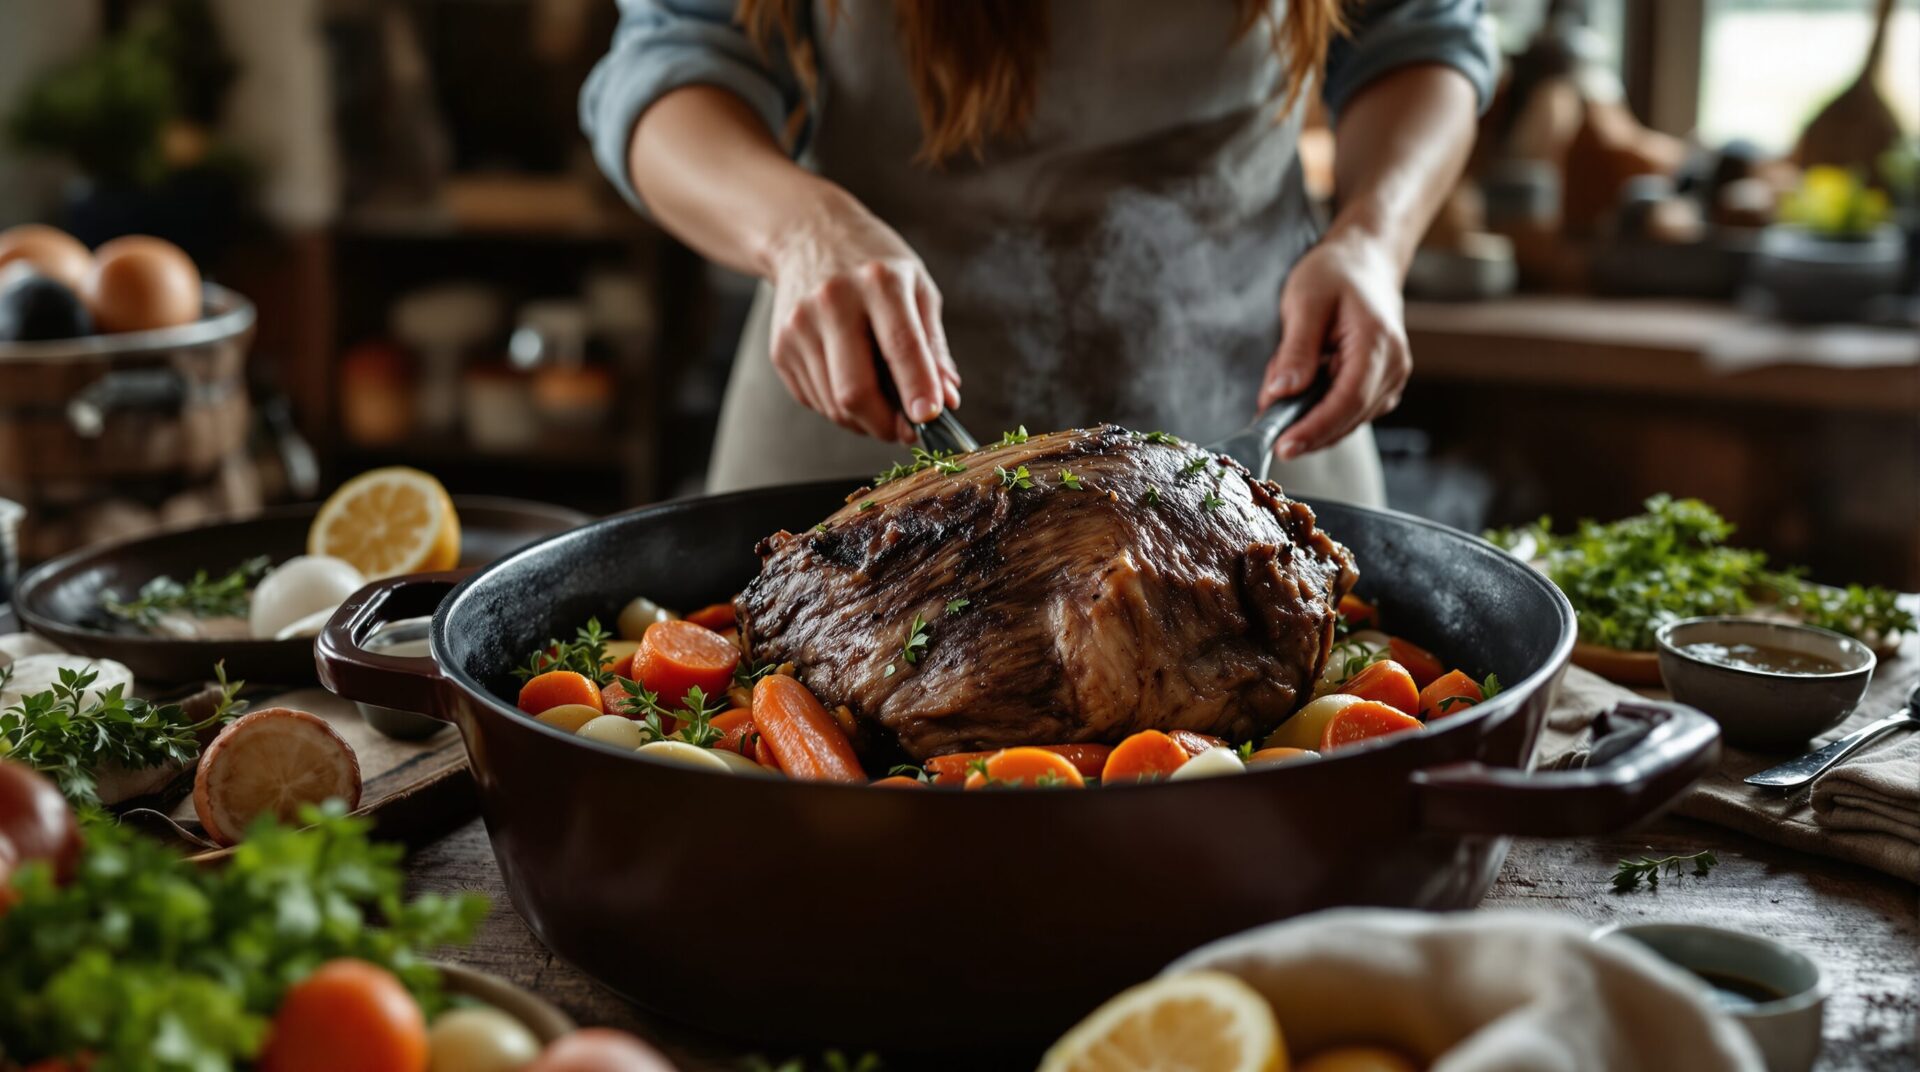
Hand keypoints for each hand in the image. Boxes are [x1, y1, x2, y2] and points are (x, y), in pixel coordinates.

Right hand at [765, 187, 961, 441]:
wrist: (807, 235)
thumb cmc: (873, 263)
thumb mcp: (917, 288)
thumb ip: (933, 347)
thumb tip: (946, 399)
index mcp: (878, 282)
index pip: (900, 346)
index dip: (917, 388)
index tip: (931, 417)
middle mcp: (833, 302)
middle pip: (854, 390)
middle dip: (885, 424)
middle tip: (906, 430)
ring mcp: (799, 326)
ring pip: (834, 404)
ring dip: (864, 420)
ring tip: (880, 401)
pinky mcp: (780, 347)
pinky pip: (815, 400)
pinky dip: (839, 407)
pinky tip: (850, 382)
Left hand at [1257, 230, 1410, 461]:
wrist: (1365, 262)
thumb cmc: (1336, 274)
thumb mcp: (1305, 303)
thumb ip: (1295, 351)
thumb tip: (1281, 393)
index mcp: (1378, 344)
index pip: (1347, 401)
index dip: (1314, 429)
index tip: (1283, 446)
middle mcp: (1393, 368)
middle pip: (1348, 418)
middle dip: (1303, 426)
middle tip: (1264, 417)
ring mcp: (1390, 380)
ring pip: (1346, 420)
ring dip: (1308, 415)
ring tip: (1281, 383)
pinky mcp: (1380, 386)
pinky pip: (1347, 411)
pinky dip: (1318, 409)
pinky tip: (1300, 386)